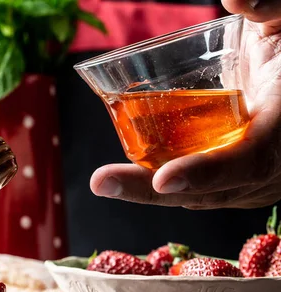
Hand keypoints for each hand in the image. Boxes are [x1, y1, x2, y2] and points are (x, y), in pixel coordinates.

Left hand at [91, 2, 280, 209]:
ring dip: (147, 192)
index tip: (163, 178)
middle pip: (209, 191)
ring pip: (198, 197)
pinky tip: (129, 180)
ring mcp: (257, 184)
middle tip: (102, 183)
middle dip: (150, 190)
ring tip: (107, 182)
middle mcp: (273, 166)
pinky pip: (199, 193)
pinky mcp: (241, 188)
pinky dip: (162, 187)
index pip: (249, 159)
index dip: (206, 172)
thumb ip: (269, 10)